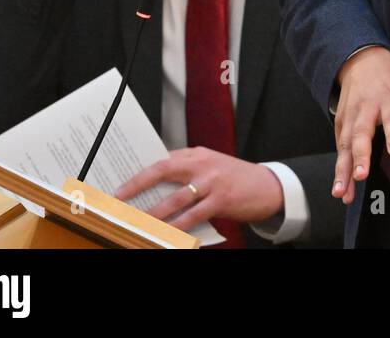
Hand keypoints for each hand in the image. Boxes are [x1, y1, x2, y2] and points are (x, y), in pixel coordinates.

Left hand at [114, 147, 283, 229]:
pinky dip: (178, 226)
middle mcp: (202, 164)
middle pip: (162, 170)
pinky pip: (193, 215)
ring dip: (154, 212)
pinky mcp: (222, 199)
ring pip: (175, 198)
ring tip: (138, 222)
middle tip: (119, 198)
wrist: (270, 186)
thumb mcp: (212, 165)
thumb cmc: (237, 178)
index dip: (139, 172)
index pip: (161, 159)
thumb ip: (188, 169)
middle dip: (137, 184)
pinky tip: (166, 233)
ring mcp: (212, 181)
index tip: (121, 184)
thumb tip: (155, 183)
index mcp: (197, 154)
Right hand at [332, 46, 389, 204]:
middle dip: (360, 155)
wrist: (363, 60)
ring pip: (346, 145)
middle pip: (362, 133)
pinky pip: (339, 150)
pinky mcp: (340, 125)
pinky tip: (340, 189)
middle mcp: (368, 109)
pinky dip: (338, 170)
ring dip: (343, 170)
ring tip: (342, 192)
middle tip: (361, 175)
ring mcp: (351, 117)